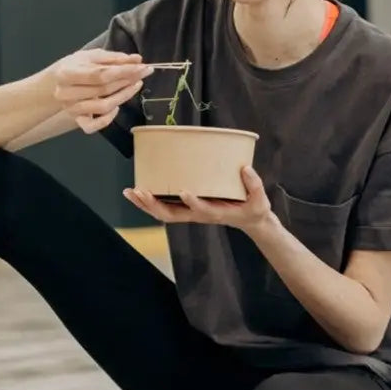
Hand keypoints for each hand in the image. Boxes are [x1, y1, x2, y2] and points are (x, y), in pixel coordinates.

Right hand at [49, 49, 152, 132]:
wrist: (58, 82)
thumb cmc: (77, 66)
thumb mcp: (92, 56)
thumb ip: (114, 58)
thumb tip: (137, 59)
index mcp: (67, 73)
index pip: (100, 74)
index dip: (123, 71)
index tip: (141, 66)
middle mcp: (66, 93)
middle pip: (103, 90)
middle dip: (127, 80)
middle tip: (143, 73)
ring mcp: (71, 109)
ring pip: (103, 107)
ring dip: (123, 96)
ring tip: (135, 85)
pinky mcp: (77, 120)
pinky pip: (93, 127)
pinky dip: (107, 119)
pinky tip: (116, 107)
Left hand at [124, 165, 276, 234]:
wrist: (250, 221)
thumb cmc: (253, 209)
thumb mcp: (260, 200)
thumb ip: (254, 185)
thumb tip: (245, 168)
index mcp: (216, 213)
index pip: (202, 211)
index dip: (193, 202)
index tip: (184, 191)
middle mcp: (199, 215)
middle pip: (172, 215)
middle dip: (154, 205)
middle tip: (140, 192)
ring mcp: (191, 213)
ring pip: (164, 213)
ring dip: (145, 204)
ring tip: (130, 192)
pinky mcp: (188, 208)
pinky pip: (165, 207)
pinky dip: (150, 201)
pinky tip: (137, 191)